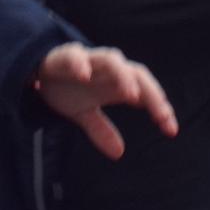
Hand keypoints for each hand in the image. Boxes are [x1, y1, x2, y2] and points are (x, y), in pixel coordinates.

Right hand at [34, 43, 177, 159]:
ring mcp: (88, 60)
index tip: (170, 129)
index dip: (159, 107)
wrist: (38, 70)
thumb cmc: (68, 87)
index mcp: (116, 81)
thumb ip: (101, 129)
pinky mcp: (64, 56)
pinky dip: (80, 63)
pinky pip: (74, 56)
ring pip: (112, 60)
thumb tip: (119, 153)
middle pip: (137, 72)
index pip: (145, 91)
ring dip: (123, 75)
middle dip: (150, 91)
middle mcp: (107, 68)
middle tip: (160, 112)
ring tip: (131, 94)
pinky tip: (84, 74)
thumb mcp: (84, 113)